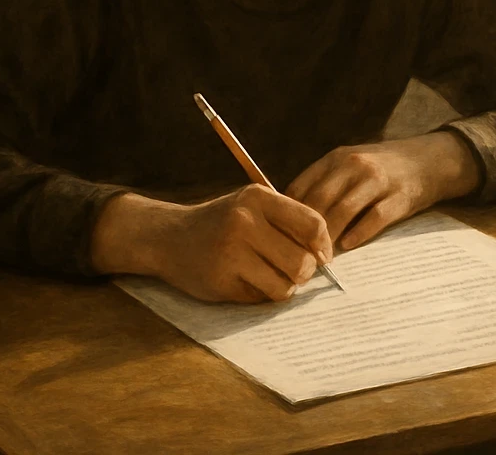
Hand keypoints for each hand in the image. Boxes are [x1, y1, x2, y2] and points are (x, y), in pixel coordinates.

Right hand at [91, 186, 331, 303]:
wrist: (169, 237)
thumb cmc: (222, 223)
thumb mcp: (253, 208)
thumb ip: (287, 222)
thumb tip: (325, 255)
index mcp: (258, 197)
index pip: (313, 223)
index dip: (324, 245)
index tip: (322, 256)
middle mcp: (245, 220)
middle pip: (302, 261)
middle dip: (303, 272)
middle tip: (291, 270)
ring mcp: (231, 251)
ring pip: (285, 285)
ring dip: (283, 287)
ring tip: (268, 276)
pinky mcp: (221, 280)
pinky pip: (262, 298)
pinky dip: (261, 295)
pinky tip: (245, 281)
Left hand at [285, 133, 479, 251]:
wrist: (427, 160)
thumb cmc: (380, 167)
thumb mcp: (349, 164)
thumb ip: (323, 183)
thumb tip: (289, 214)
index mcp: (336, 158)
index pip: (302, 186)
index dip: (287, 214)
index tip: (278, 237)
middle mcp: (354, 165)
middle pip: (320, 200)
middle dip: (305, 231)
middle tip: (295, 256)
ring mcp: (378, 180)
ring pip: (344, 210)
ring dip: (329, 237)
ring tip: (318, 259)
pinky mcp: (399, 197)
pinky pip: (375, 217)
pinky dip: (359, 233)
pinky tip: (348, 246)